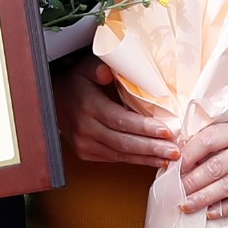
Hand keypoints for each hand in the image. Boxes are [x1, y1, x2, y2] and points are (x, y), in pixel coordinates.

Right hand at [54, 57, 173, 168]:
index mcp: (88, 106)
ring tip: (169, 157)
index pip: (119, 120)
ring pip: (120, 154)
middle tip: (174, 150)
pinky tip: (153, 159)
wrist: (53, 102)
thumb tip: (106, 72)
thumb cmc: (75, 83)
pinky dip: (136, 160)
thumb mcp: (84, 68)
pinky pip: (115, 158)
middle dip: (151, 148)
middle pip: (123, 142)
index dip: (143, 127)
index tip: (165, 131)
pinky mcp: (87, 153)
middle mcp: (86, 128)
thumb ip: (96, 67)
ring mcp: (85, 144)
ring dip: (147, 157)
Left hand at [177, 111, 227, 218]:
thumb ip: (218, 138)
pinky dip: (226, 208)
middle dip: (191, 182)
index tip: (173, 167)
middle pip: (216, 167)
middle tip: (175, 192)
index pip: (209, 140)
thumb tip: (184, 150)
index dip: (188, 155)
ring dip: (204, 198)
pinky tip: (211, 212)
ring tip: (186, 206)